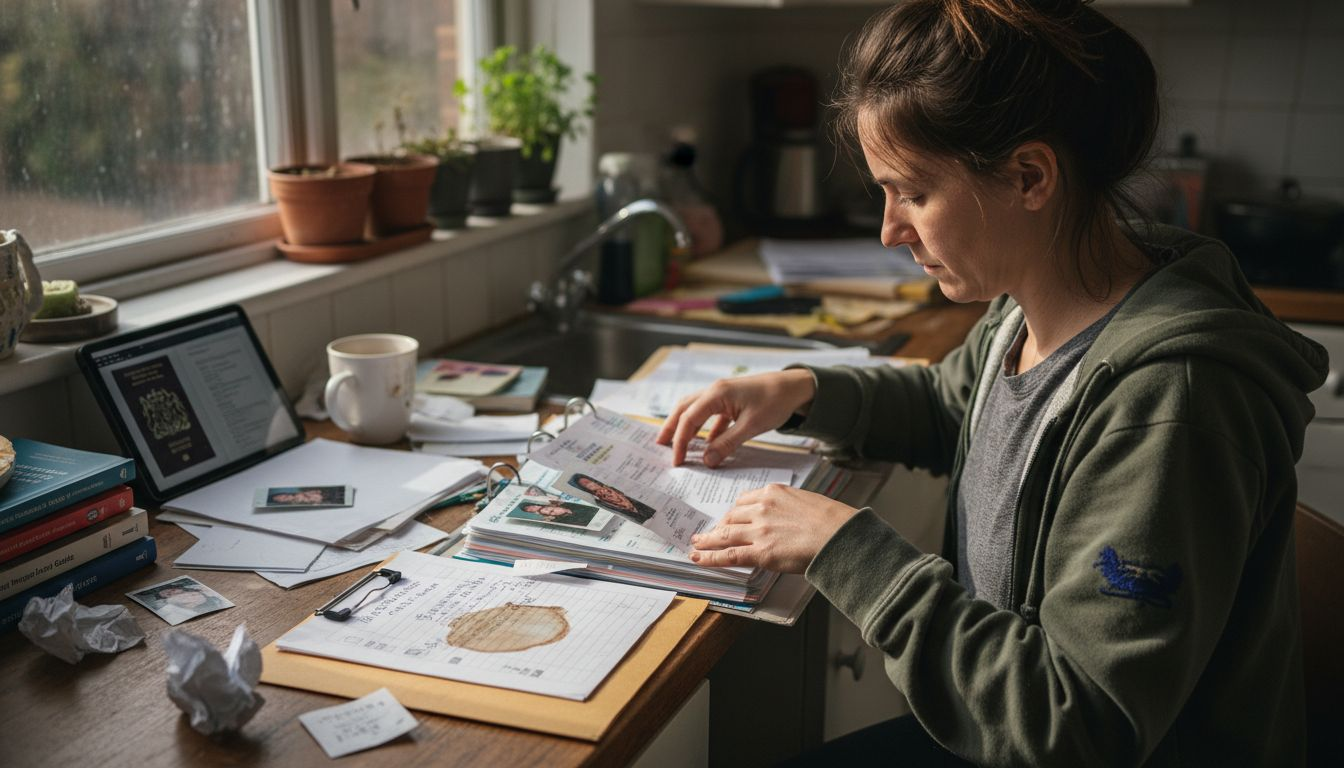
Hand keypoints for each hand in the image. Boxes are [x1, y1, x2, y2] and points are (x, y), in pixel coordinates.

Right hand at [656, 369, 815, 466]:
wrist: (795, 386)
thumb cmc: (775, 402)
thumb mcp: (751, 426)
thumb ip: (727, 444)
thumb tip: (706, 461)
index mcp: (716, 394)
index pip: (689, 419)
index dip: (680, 441)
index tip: (676, 461)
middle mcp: (714, 391)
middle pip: (684, 409)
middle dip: (671, 428)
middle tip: (660, 446)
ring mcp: (722, 394)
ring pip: (695, 411)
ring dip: (685, 427)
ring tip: (676, 444)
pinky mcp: (730, 400)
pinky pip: (710, 415)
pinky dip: (704, 429)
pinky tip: (705, 444)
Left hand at [689, 484, 858, 572]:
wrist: (840, 534)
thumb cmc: (831, 519)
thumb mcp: (804, 500)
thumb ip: (784, 506)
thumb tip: (778, 518)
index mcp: (772, 492)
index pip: (743, 501)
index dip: (733, 513)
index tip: (727, 519)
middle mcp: (761, 508)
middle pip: (731, 517)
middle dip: (719, 526)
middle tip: (709, 534)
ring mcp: (759, 530)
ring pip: (724, 534)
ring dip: (707, 540)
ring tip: (697, 545)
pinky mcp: (760, 552)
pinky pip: (729, 554)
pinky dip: (710, 557)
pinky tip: (699, 558)